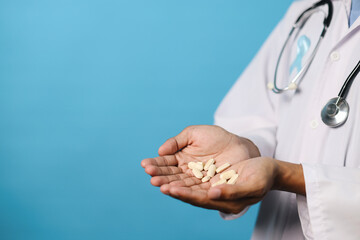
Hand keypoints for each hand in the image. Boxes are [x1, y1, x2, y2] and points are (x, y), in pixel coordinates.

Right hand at [141, 125, 260, 211]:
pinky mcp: (209, 189)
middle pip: (171, 175)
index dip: (156, 164)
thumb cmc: (216, 137)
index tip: (145, 165)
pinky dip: (184, 191)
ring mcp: (197, 181)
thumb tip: (160, 151)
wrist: (240, 146)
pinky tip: (174, 189)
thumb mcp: (194, 134)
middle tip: (150, 176)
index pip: (166, 162)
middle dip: (160, 175)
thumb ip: (177, 141)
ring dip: (169, 185)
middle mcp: (187, 172)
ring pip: (181, 184)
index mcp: (182, 159)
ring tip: (159, 184)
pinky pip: (195, 190)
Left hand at [151, 157, 303, 213]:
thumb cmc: (264, 178)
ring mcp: (210, 184)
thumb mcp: (252, 185)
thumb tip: (211, 194)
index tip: (168, 188)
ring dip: (170, 176)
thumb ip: (232, 192)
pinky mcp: (209, 174)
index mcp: (223, 203)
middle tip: (153, 180)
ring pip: (186, 181)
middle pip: (187, 191)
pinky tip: (167, 162)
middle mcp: (213, 195)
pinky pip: (191, 172)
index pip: (198, 199)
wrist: (269, 169)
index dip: (183, 194)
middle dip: (170, 185)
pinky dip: (178, 168)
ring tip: (153, 171)